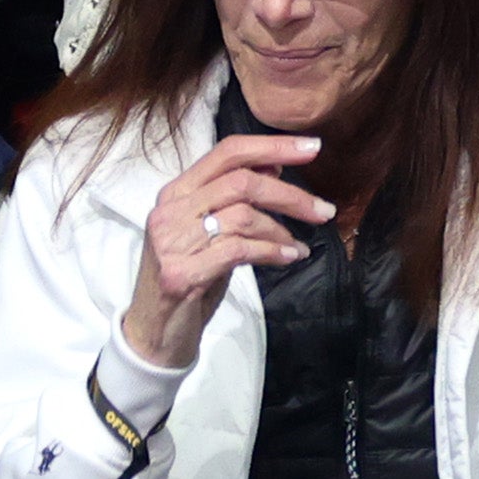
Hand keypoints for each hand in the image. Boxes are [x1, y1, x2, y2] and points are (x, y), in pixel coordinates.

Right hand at [123, 134, 331, 369]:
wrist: (155, 333)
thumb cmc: (190, 276)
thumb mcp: (212, 231)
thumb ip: (236, 198)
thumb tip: (276, 164)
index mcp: (177, 191)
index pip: (228, 151)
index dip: (273, 146)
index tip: (312, 148)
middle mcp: (170, 209)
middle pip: (242, 182)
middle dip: (290, 195)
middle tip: (324, 210)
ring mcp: (172, 241)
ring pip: (244, 215)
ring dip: (282, 229)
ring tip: (298, 245)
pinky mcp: (181, 273)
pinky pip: (240, 250)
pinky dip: (273, 251)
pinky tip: (290, 257)